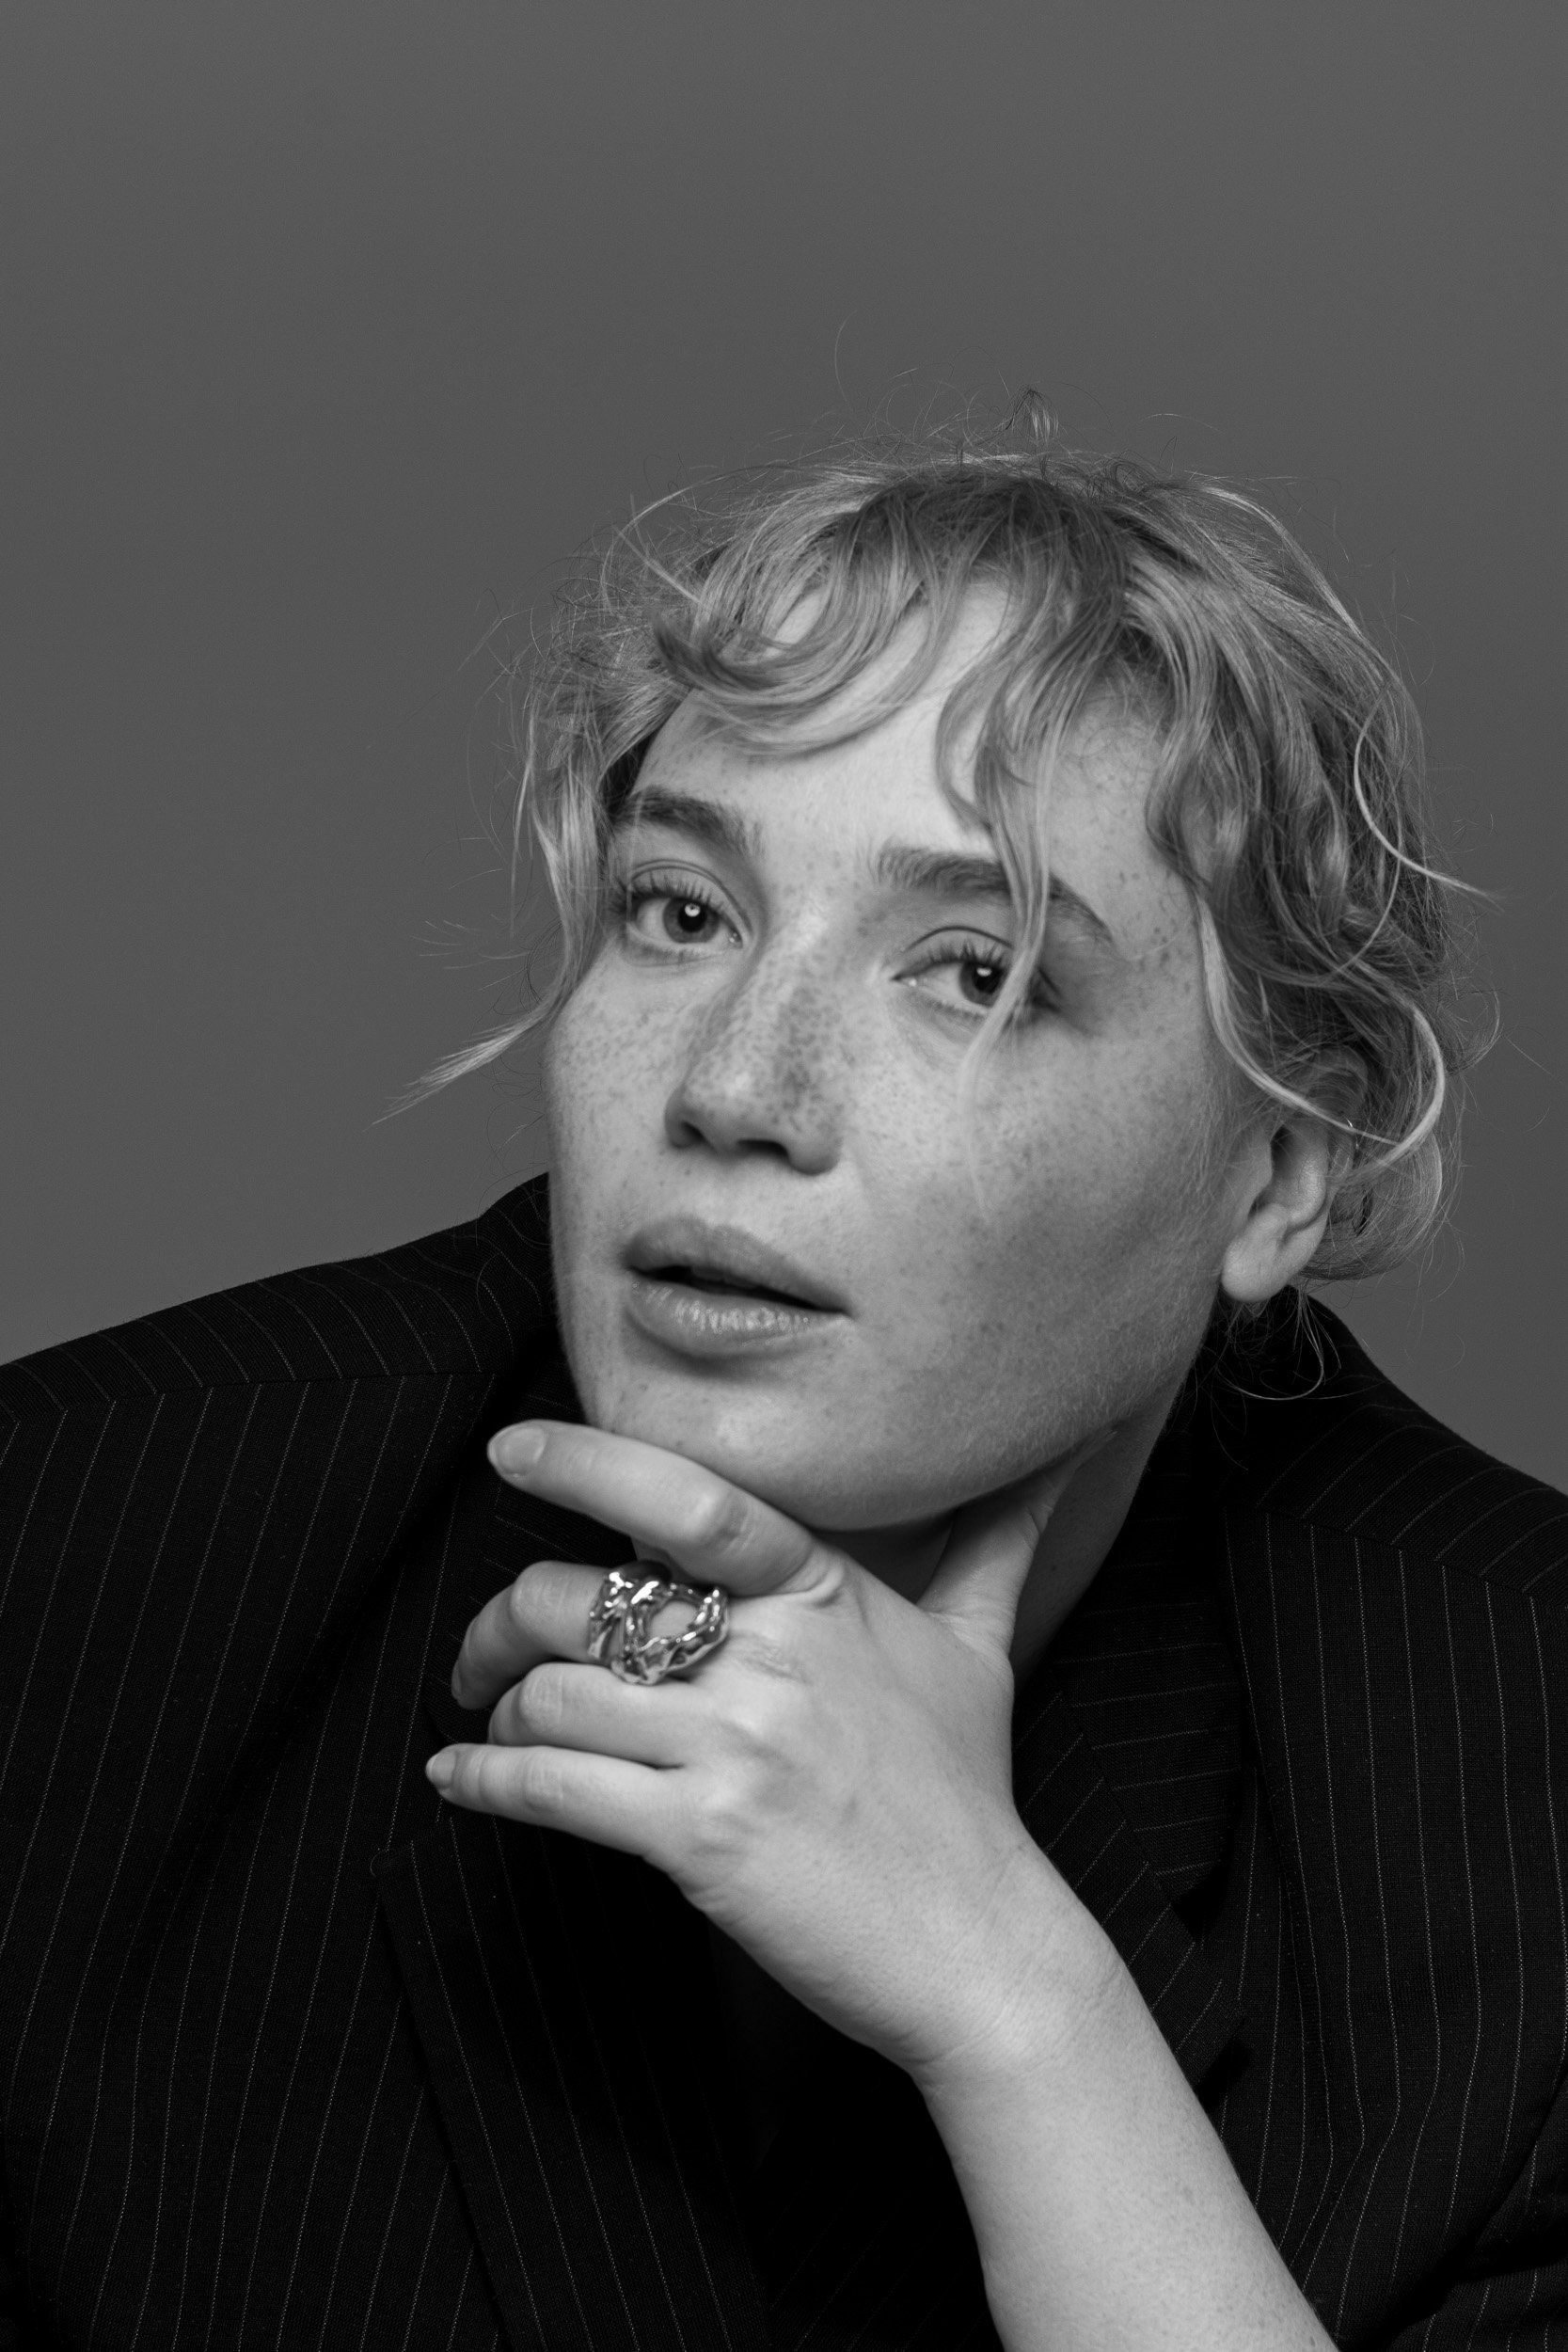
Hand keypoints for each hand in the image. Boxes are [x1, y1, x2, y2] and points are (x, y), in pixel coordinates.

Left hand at [428, 1419, 1107, 2081]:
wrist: (985, 1950)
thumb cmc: (969, 1797)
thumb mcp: (982, 1649)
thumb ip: (995, 1541)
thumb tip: (1062, 1455)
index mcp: (825, 1593)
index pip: (687, 1498)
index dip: (584, 1461)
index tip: (512, 1452)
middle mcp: (777, 1654)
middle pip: (582, 1599)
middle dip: (501, 1621)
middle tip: (480, 1651)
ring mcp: (739, 1745)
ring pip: (557, 1694)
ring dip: (498, 1710)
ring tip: (493, 1725)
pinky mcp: (704, 1837)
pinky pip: (557, 1790)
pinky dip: (487, 1782)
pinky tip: (460, 1783)